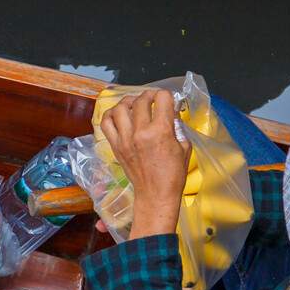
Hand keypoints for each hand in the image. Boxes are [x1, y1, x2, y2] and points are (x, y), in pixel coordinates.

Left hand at [100, 89, 188, 238]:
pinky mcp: (115, 146)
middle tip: (152, 98)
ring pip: (119, 108)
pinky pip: (106, 123)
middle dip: (148, 95)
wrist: (155, 193)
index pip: (161, 98)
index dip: (166, 95)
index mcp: (160, 131)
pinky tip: (118, 114)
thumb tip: (171, 112)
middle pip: (140, 100)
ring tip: (134, 104)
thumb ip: (177, 126)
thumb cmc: (173, 173)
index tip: (168, 100)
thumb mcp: (184, 146)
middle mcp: (140, 132)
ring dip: (128, 102)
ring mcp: (124, 139)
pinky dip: (110, 115)